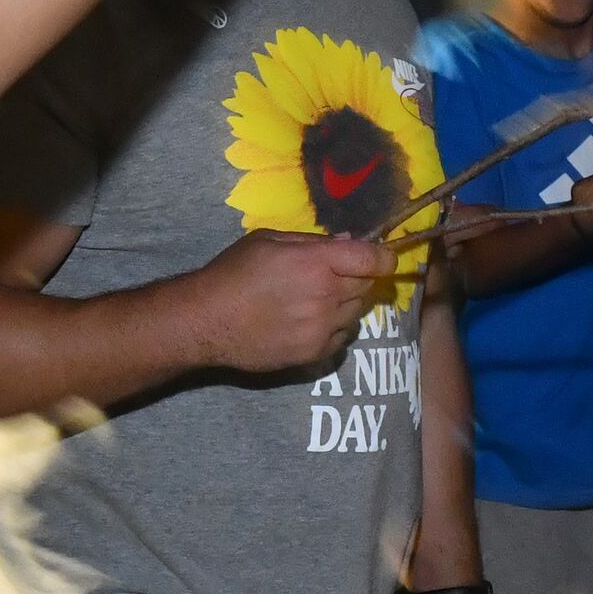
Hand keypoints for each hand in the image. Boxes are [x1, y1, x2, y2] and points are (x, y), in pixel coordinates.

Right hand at [197, 226, 394, 373]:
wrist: (207, 321)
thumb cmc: (233, 272)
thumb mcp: (268, 240)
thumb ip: (311, 241)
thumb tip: (347, 243)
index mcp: (316, 263)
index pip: (373, 260)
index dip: (384, 256)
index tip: (382, 256)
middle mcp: (326, 296)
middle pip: (367, 285)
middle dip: (359, 276)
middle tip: (336, 274)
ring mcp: (322, 328)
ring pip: (356, 312)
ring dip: (346, 302)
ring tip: (317, 298)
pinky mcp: (314, 353)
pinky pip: (343, 336)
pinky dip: (336, 326)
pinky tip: (311, 320)